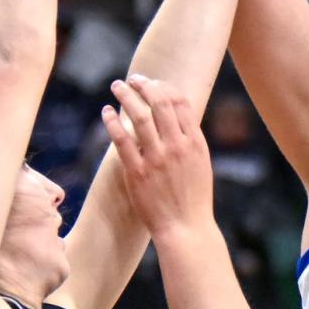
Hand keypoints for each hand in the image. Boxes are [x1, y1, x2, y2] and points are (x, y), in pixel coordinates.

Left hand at [102, 73, 212, 240]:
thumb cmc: (193, 200)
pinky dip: (113, 121)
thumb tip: (177, 118)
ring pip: (139, 116)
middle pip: (160, 102)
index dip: (165, 87)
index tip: (153, 83)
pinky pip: (122, 139)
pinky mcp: (137, 172)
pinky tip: (106, 112)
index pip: (180, 102)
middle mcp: (177, 147)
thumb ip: (190, 141)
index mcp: (195, 143)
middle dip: (144, 84)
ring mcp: (157, 159)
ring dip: (126, 96)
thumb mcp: (201, 165)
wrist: (186, 229)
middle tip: (133, 79)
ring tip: (116, 86)